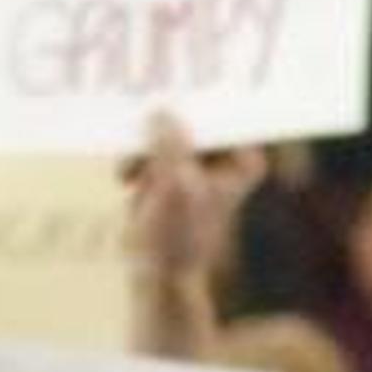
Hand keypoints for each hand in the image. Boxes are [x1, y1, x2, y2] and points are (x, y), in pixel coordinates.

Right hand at [124, 114, 265, 274]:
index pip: (220, 114)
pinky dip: (136, 161)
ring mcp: (197, 166)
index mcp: (243, 161)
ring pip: (165, 133)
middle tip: (139, 120)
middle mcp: (225, 160)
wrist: (157, 276)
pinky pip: (151, 149)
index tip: (167, 95)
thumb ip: (169, 143)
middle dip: (161, 128)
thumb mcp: (174, 184)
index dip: (194, 104)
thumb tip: (161, 111)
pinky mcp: (171, 175)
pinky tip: (128, 181)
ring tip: (131, 173)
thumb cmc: (176, 237)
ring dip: (143, 150)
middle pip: (191, 120)